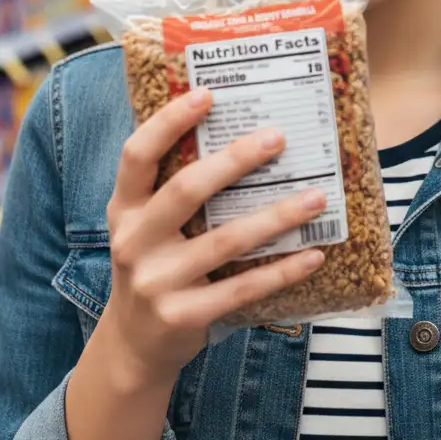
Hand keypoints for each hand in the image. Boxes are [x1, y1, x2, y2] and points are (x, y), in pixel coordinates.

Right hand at [101, 89, 326, 385]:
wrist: (133, 345)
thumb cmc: (155, 264)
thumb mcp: (146, 224)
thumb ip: (174, 186)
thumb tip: (240, 130)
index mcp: (123, 208)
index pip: (136, 155)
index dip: (168, 122)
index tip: (207, 93)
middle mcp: (133, 241)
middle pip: (185, 190)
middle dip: (234, 161)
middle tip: (278, 137)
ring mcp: (157, 282)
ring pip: (225, 240)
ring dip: (276, 217)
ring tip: (317, 196)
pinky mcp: (184, 316)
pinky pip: (243, 288)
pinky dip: (282, 270)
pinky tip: (314, 253)